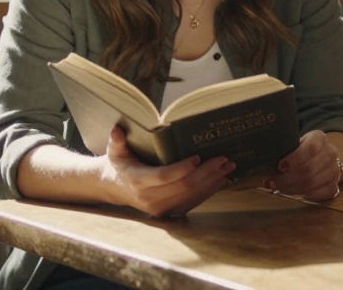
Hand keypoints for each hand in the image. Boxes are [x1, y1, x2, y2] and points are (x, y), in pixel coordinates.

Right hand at [100, 126, 234, 217]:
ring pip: (191, 196)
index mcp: (137, 181)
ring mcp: (160, 208)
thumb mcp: (114, 151)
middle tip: (223, 159)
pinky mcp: (169, 212)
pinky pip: (192, 203)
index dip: (182, 169)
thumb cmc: (119, 164)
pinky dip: (208, 192)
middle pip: (183, 186)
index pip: (163, 176)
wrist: (115, 189)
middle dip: (206, 173)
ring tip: (228, 167)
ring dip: (212, 182)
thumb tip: (117, 130)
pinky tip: (221, 180)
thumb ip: (116, 140)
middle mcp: (150, 198)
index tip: (198, 157)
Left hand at [265, 130, 341, 199]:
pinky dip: (301, 195)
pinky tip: (291, 192)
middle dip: (286, 178)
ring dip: (290, 189)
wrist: (322, 159)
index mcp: (319, 138)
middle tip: (271, 183)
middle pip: (308, 169)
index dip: (295, 158)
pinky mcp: (334, 186)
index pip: (310, 148)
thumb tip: (259, 161)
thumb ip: (283, 150)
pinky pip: (317, 194)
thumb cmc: (300, 151)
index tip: (280, 166)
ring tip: (277, 188)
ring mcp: (334, 170)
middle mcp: (330, 152)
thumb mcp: (294, 144)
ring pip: (311, 183)